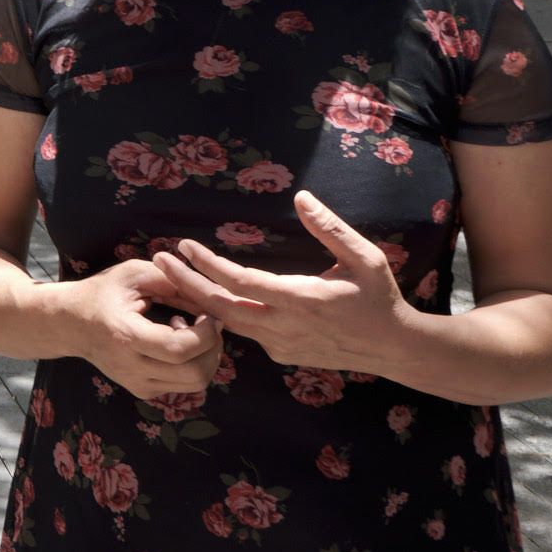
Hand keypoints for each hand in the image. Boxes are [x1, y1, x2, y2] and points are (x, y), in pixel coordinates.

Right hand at [58, 259, 224, 397]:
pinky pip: (183, 386)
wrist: (70, 323)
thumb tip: (208, 294)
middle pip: (194, 374)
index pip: (178, 349)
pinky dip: (192, 365)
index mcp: (125, 335)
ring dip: (206, 358)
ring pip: (195, 385)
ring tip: (191, 332)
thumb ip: (171, 280)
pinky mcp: (143, 391)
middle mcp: (131, 367)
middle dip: (213, 348)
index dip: (205, 334)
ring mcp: (137, 384)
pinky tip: (176, 343)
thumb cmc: (101, 292)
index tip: (210, 314)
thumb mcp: (132, 274)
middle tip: (208, 323)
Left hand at [152, 191, 413, 372]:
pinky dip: (220, 315)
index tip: (184, 246)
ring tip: (172, 275)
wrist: (393, 349)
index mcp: (302, 300)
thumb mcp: (364, 257)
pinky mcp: (282, 354)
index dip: (208, 265)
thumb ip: (330, 228)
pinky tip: (204, 296)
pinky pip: (244, 333)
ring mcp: (281, 345)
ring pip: (228, 324)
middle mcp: (285, 327)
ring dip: (198, 300)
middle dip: (186, 284)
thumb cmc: (380, 297)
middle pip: (221, 308)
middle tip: (157, 261)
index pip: (241, 283)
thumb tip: (300, 197)